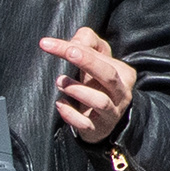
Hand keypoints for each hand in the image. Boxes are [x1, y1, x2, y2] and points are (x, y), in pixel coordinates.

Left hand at [36, 26, 135, 141]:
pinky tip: (60, 104)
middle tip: (67, 52)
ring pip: (100, 101)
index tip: (47, 44)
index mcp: (122, 73)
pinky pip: (86, 123)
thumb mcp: (96, 62)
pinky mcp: (99, 128)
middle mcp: (120, 92)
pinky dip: (71, 114)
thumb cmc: (98, 85)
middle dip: (87, 62)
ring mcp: (112, 112)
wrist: (106, 121)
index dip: (73, 47)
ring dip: (77, 90)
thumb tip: (73, 42)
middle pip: (108, 75)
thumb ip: (86, 44)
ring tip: (59, 82)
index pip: (99, 55)